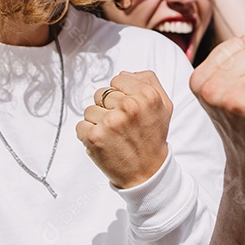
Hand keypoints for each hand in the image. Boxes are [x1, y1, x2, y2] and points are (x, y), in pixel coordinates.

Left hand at [77, 70, 173, 188]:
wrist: (147, 172)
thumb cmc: (153, 137)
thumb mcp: (164, 105)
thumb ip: (149, 81)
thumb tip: (124, 73)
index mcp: (147, 95)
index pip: (118, 79)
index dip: (121, 93)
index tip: (128, 108)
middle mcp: (129, 106)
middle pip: (101, 93)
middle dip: (108, 108)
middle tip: (122, 124)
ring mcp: (111, 121)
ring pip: (90, 109)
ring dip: (98, 121)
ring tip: (113, 134)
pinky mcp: (95, 136)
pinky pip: (80, 126)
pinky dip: (88, 134)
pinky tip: (104, 142)